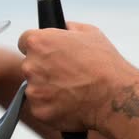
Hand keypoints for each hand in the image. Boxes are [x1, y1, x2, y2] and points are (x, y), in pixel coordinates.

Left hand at [18, 22, 138, 130]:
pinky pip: (40, 106)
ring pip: (34, 88)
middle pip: (30, 65)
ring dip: (47, 89)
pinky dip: (51, 106)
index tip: (47, 52)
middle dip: (44, 69)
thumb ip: (68, 28)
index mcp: (39, 43)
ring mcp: (33, 90)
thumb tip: (63, 28)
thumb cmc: (105, 65)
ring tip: (71, 90)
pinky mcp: (38, 110)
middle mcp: (30, 66)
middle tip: (66, 74)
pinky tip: (69, 103)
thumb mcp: (90, 33)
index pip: (25, 41)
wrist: (114, 97)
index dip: (38, 47)